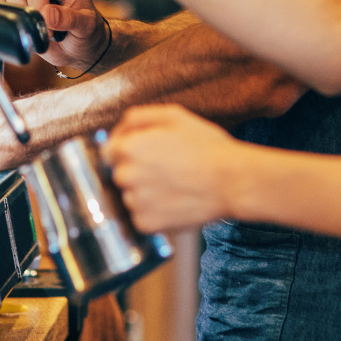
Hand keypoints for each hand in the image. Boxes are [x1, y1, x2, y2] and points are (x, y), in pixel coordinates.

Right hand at [0, 0, 108, 68]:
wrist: (78, 42)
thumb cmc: (85, 31)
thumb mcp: (86, 27)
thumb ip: (69, 19)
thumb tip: (47, 14)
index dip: (36, 6)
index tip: (45, 25)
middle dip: (20, 9)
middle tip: (35, 26)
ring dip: (0, 2)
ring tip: (17, 19)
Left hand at [103, 104, 247, 232]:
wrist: (231, 181)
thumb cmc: (205, 145)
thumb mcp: (173, 115)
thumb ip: (137, 117)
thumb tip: (116, 129)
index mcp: (128, 148)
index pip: (108, 151)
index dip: (125, 149)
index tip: (144, 152)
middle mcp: (125, 177)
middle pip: (119, 174)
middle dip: (136, 169)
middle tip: (164, 167)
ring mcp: (135, 203)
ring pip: (130, 195)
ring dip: (144, 191)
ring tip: (174, 184)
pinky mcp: (146, 225)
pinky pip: (142, 216)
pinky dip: (154, 210)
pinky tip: (175, 200)